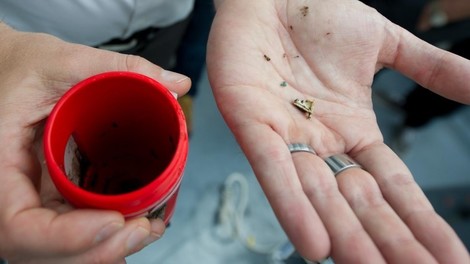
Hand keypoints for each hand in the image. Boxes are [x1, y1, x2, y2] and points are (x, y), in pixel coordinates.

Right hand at [0, 23, 189, 262]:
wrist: (6, 68)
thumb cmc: (20, 66)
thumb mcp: (64, 60)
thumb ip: (120, 68)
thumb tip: (177, 85)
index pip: (17, 224)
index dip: (65, 237)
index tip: (115, 221)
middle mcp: (6, 190)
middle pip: (40, 249)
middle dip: (97, 250)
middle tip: (144, 229)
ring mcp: (25, 199)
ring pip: (55, 250)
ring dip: (103, 251)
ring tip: (146, 230)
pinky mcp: (44, 197)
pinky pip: (65, 233)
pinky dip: (99, 241)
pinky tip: (132, 228)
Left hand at [207, 0, 469, 262]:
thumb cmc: (317, 16)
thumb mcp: (385, 45)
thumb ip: (431, 69)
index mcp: (352, 129)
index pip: (394, 187)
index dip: (420, 221)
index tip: (450, 257)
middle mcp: (321, 142)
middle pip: (361, 204)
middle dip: (390, 243)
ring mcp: (287, 136)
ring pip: (320, 198)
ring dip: (347, 238)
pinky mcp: (252, 124)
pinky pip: (275, 171)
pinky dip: (294, 207)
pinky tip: (316, 246)